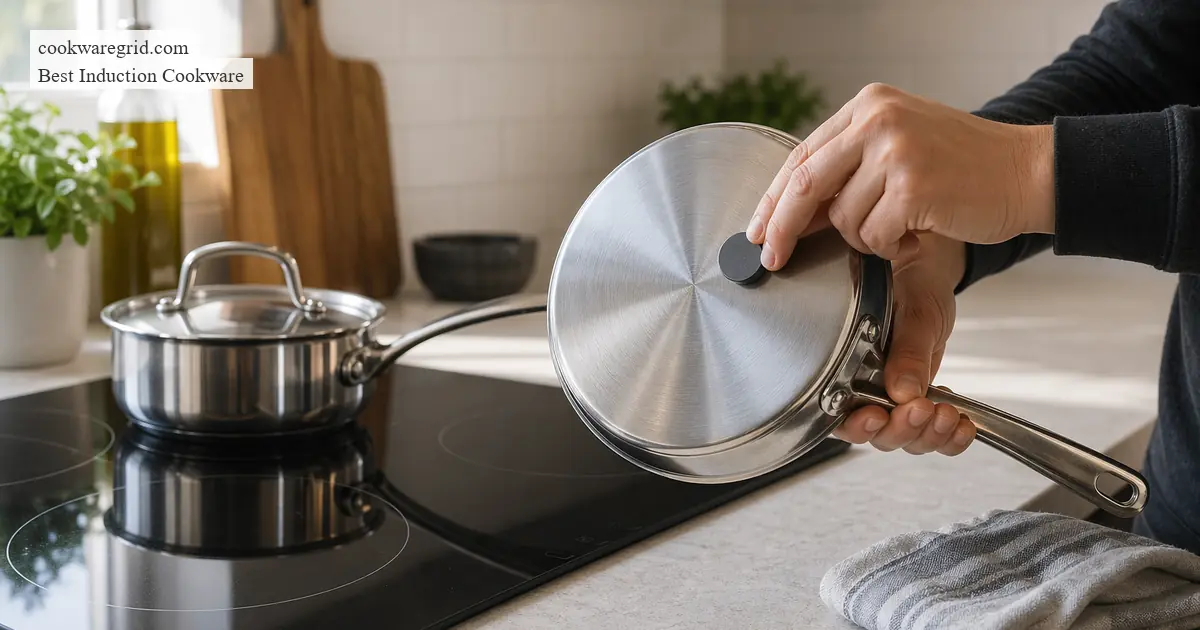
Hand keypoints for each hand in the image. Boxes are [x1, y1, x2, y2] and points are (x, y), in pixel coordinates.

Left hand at [746, 83, 1053, 269]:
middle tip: (771, 258)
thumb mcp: (899, 147)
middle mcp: (878, 120)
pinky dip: (889, 247)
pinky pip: (873, 237)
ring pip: (843, 218)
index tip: (756, 230)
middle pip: (804, 183)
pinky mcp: (913, 187)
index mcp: (869, 106)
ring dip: (864, 238)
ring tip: (902, 226)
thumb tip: (793, 214)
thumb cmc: (965, 167)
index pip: (802, 155)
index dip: (773, 199)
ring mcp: (896, 152)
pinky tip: (917, 233)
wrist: (1029, 171)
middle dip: (782, 228)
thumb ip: (849, 168)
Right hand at [831, 234, 976, 454]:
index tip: (877, 415)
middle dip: (903, 430)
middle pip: (876, 434)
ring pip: (905, 440)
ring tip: (948, 415)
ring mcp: (893, 401)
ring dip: (929, 436)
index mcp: (846, 369)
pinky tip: (962, 425)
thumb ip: (907, 352)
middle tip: (925, 409)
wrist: (928, 279)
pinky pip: (933, 435)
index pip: (841, 415)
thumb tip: (904, 391)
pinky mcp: (919, 404)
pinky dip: (950, 438)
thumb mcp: (912, 313)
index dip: (857, 425)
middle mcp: (865, 391)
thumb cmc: (908, 285)